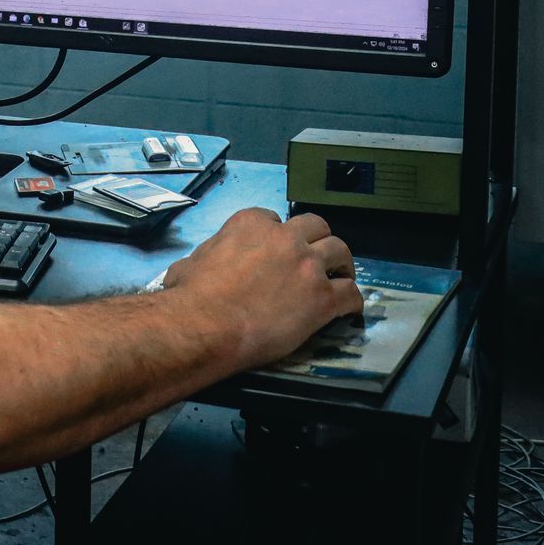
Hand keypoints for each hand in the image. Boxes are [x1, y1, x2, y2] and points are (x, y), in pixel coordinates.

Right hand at [160, 208, 363, 369]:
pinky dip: (352, 301)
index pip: (274, 219)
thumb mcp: (190, 261)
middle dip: (317, 240)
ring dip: (341, 264)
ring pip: (340, 251)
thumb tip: (198, 267)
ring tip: (340, 277)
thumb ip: (208, 256)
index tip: (277, 252)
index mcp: (251, 224)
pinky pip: (351, 293)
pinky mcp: (323, 298)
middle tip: (316, 257)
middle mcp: (285, 238)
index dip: (277, 236)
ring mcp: (308, 266)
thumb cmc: (191, 295)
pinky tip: (348, 310)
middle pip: (316, 226)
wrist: (206, 325)